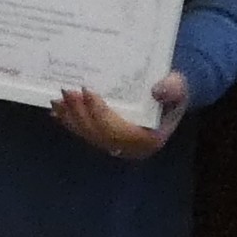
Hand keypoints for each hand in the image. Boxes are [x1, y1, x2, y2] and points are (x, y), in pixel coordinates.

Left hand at [55, 73, 187, 159]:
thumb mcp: (179, 87)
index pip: (119, 131)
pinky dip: (72, 123)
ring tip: (57, 99)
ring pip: (90, 136)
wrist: (171, 100)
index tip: (87, 91)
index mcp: (150, 139)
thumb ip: (173, 88)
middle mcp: (132, 149)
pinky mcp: (109, 142)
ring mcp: (119, 148)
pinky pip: (87, 135)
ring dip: (72, 118)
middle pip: (99, 134)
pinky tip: (58, 112)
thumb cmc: (174, 92)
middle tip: (66, 92)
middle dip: (80, 114)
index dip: (100, 112)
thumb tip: (158, 90)